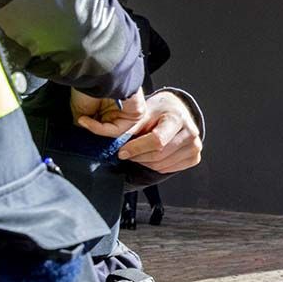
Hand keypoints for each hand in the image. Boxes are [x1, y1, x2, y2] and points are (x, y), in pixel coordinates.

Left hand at [77, 91, 203, 175]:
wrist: (177, 112)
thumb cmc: (158, 112)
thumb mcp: (142, 113)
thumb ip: (124, 124)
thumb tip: (87, 124)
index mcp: (177, 118)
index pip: (156, 141)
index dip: (136, 149)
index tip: (122, 152)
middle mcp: (191, 133)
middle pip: (158, 156)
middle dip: (138, 156)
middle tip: (127, 153)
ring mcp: (195, 146)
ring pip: (162, 165)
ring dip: (145, 162)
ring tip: (138, 153)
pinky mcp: (195, 157)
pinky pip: (169, 169)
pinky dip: (156, 166)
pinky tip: (151, 156)